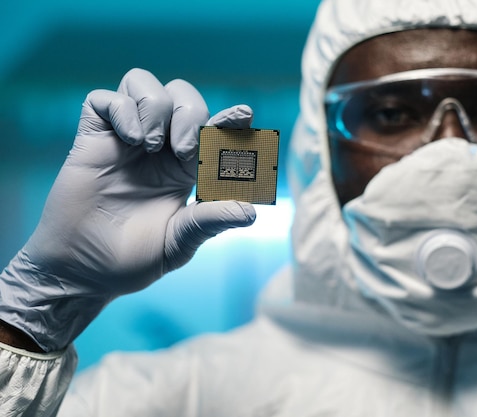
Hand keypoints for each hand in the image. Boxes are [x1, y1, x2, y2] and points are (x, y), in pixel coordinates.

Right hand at [0, 68, 255, 350]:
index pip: (212, 130)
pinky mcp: (93, 139)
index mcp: (186, 168)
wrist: (84, 272)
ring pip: (144, 84)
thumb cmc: (133, 259)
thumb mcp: (180, 243)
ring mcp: (126, 139)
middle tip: (186, 149)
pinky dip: (122, 110)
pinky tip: (131, 141)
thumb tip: (251, 211)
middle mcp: (160, 148)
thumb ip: (210, 222)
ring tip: (154, 146)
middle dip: (191, 112)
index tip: (243, 114)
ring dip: (157, 106)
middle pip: (183, 95)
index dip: (229, 119)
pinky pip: (105, 98)